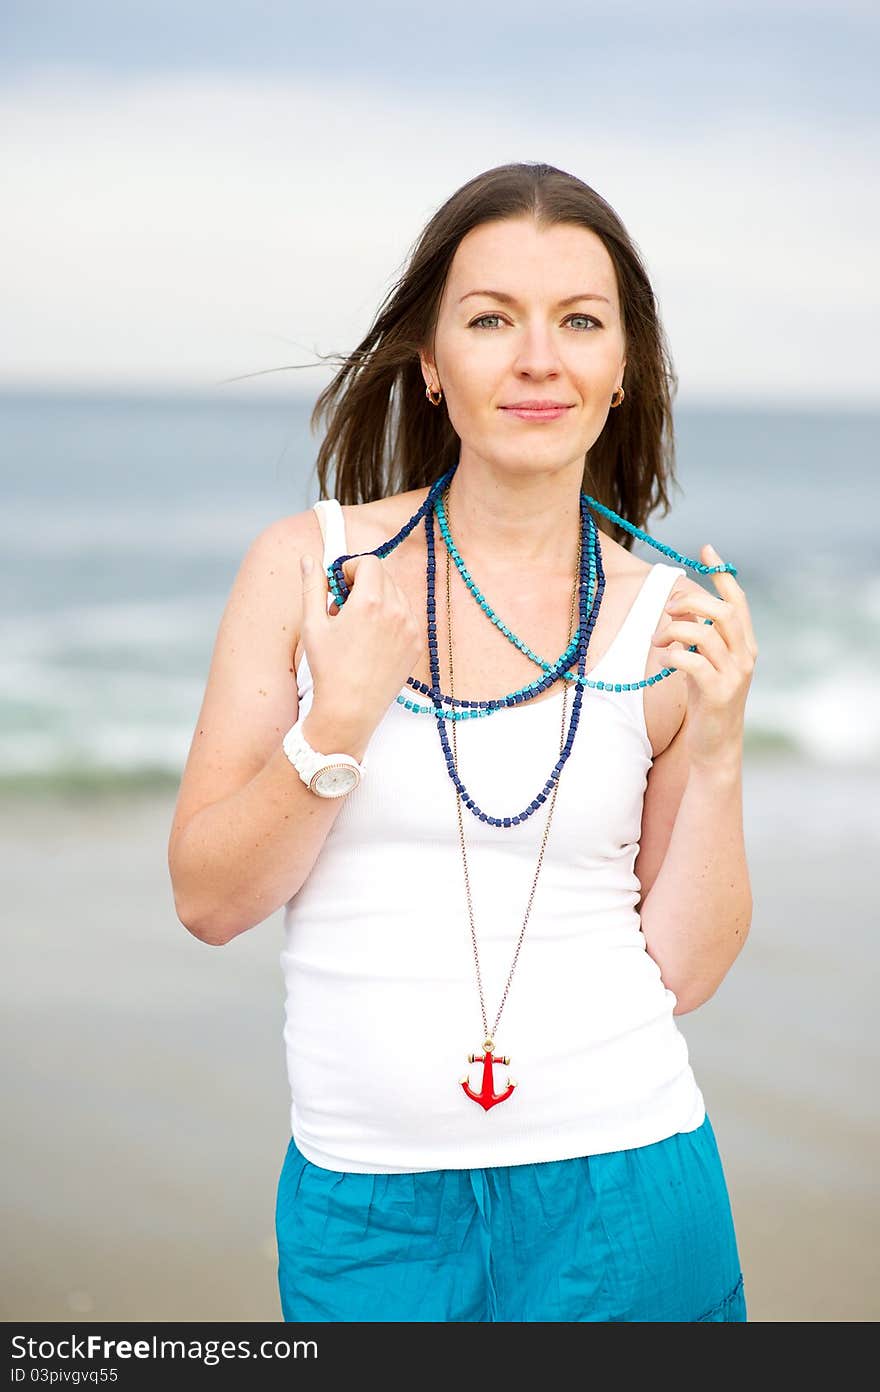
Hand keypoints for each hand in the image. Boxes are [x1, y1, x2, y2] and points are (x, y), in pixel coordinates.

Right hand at [299, 551, 423, 737]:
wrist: (350, 709)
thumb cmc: (328, 668)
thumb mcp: (312, 624)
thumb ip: (312, 586)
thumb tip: (310, 560)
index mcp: (370, 601)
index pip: (369, 563)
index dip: (351, 568)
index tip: (340, 586)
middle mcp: (396, 610)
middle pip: (384, 576)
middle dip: (364, 583)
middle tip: (345, 607)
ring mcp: (411, 628)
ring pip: (397, 595)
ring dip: (379, 599)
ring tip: (359, 626)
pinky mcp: (417, 644)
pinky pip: (406, 617)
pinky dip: (391, 619)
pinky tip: (373, 640)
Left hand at [651, 545, 757, 769]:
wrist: (716, 747)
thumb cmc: (706, 702)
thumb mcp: (702, 664)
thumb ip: (696, 637)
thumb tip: (679, 611)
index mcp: (744, 644)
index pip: (737, 600)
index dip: (722, 573)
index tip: (706, 548)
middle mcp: (746, 656)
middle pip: (724, 611)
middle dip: (692, 601)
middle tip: (668, 609)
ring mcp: (734, 676)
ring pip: (707, 634)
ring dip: (675, 630)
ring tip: (658, 641)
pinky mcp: (718, 694)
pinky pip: (692, 663)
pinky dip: (673, 656)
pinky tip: (664, 661)